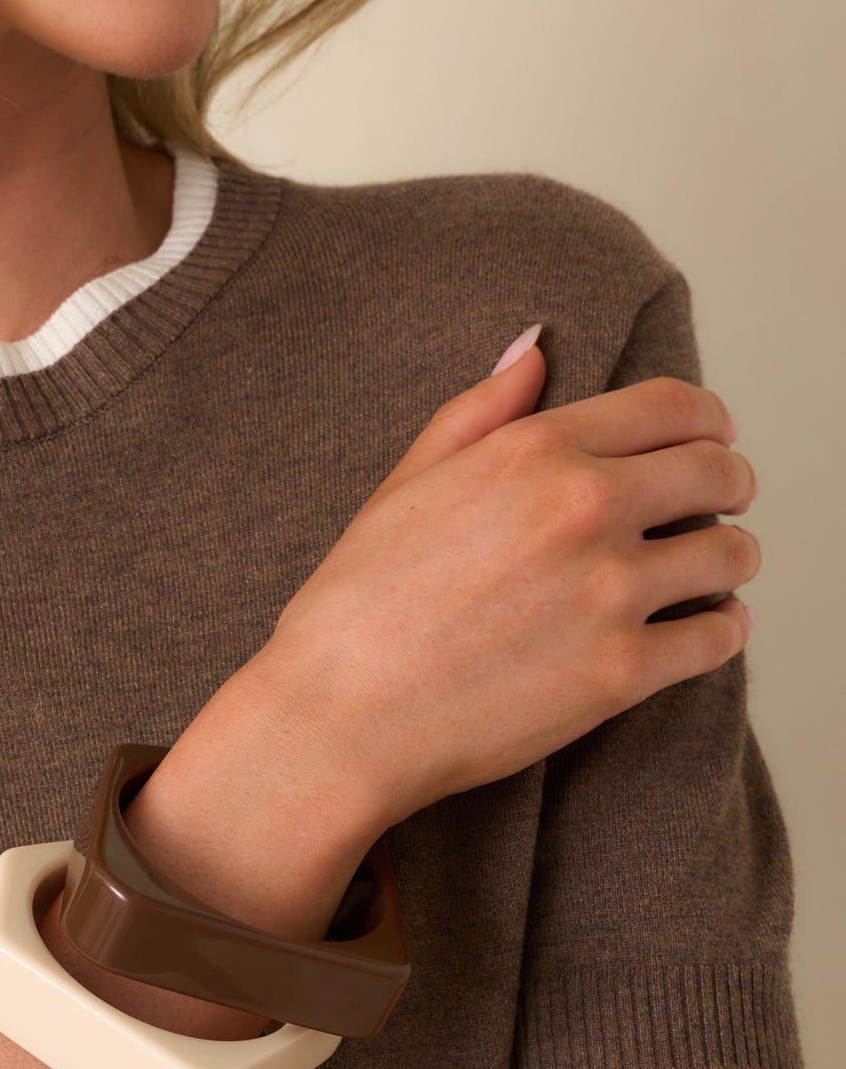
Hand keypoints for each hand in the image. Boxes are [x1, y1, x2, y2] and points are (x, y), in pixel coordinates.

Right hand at [249, 344, 759, 834]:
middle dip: (729, 484)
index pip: (670, 407)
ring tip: (712, 576)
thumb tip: (532, 350)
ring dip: (730, 560)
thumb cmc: (355, 610)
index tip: (711, 439)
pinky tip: (706, 630)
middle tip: (723, 504)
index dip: (706, 421)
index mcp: (535, 453)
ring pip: (728, 556)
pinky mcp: (622, 672)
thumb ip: (478, 412)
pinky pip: (717, 638)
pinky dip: (722, 631)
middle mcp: (585, 509)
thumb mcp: (405, 485)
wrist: (339, 718)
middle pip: (715, 473)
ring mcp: (610, 592)